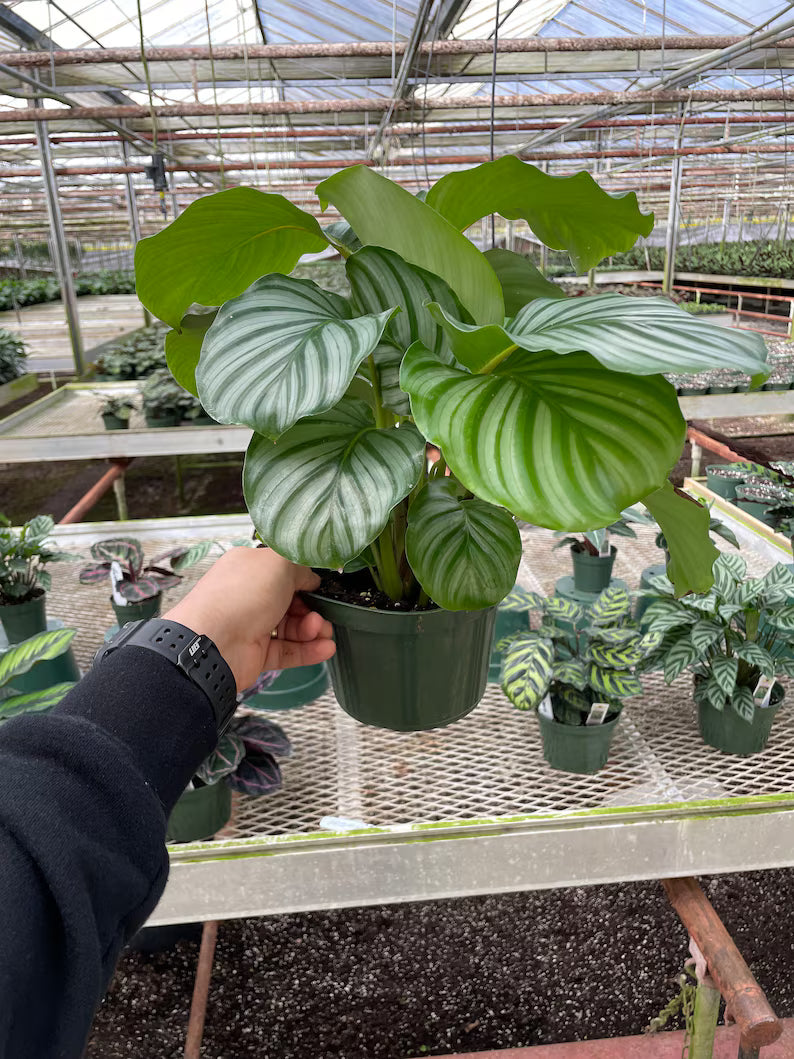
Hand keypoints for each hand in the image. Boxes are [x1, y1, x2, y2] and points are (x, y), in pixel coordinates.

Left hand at [164, 547, 334, 690]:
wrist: (214, 642)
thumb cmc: (241, 596)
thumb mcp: (277, 563)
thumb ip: (299, 566)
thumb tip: (310, 578)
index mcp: (249, 569)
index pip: (283, 573)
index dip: (304, 580)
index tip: (319, 587)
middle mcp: (249, 596)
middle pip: (291, 602)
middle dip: (311, 608)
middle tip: (322, 615)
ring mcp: (252, 626)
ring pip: (291, 628)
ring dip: (313, 630)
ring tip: (323, 632)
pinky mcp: (256, 654)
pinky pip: (287, 651)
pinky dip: (308, 650)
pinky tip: (325, 648)